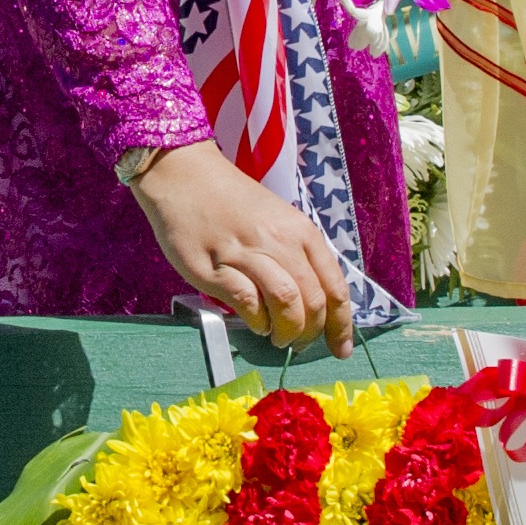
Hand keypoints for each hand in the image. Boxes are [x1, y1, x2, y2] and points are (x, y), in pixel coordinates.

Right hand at [130, 143, 355, 355]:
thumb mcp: (278, 221)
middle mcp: (280, 242)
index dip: (341, 325)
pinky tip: (254, 323)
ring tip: (277, 337)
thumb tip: (312, 303)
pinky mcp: (214, 268)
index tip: (340, 349)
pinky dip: (257, 322)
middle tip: (298, 343)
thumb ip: (297, 256)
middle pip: (313, 301)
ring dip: (287, 331)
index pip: (335, 288)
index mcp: (302, 232)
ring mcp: (247, 254)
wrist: (184, 175)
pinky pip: (248, 303)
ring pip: (286, 303)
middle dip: (311, 333)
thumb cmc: (232, 202)